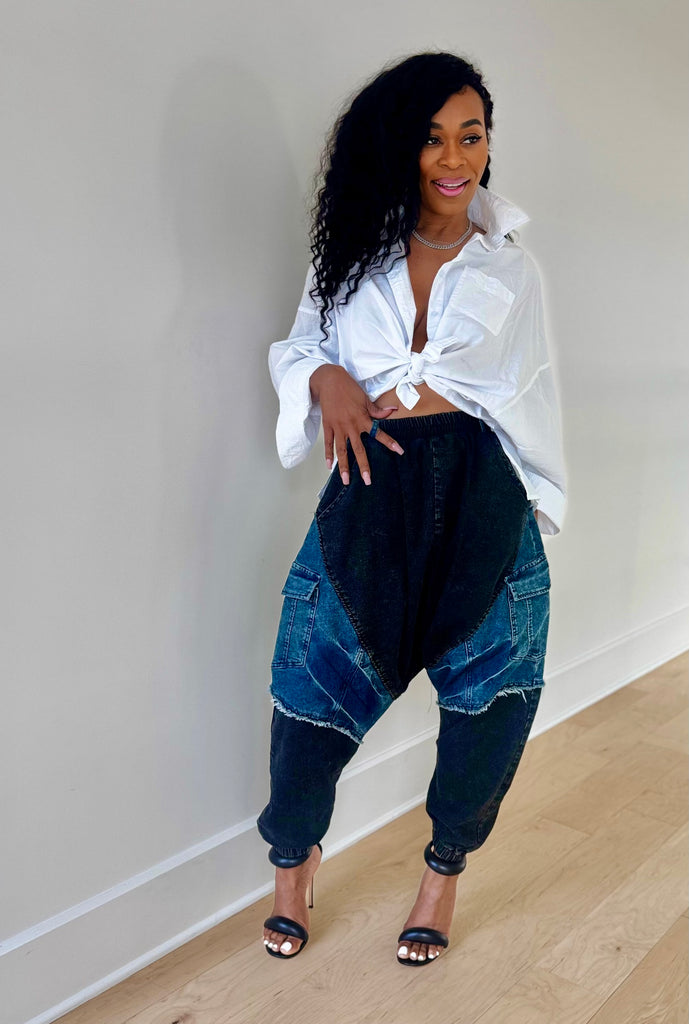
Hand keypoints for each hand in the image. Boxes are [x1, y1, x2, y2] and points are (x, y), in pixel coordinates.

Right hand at [309, 365, 403, 484]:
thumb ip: (378, 410)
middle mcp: (351, 426)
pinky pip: (329, 444)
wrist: (329, 380)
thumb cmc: (349, 388)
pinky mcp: (328, 426)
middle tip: (368, 481)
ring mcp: (338, 428)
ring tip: (346, 480)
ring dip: (344, 467)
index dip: (390, 442)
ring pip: (342, 451)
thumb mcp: (365, 398)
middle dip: (363, 466)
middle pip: (358, 450)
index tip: (400, 451)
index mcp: (362, 419)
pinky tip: (329, 467)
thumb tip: (393, 410)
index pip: (379, 433)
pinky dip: (328, 455)